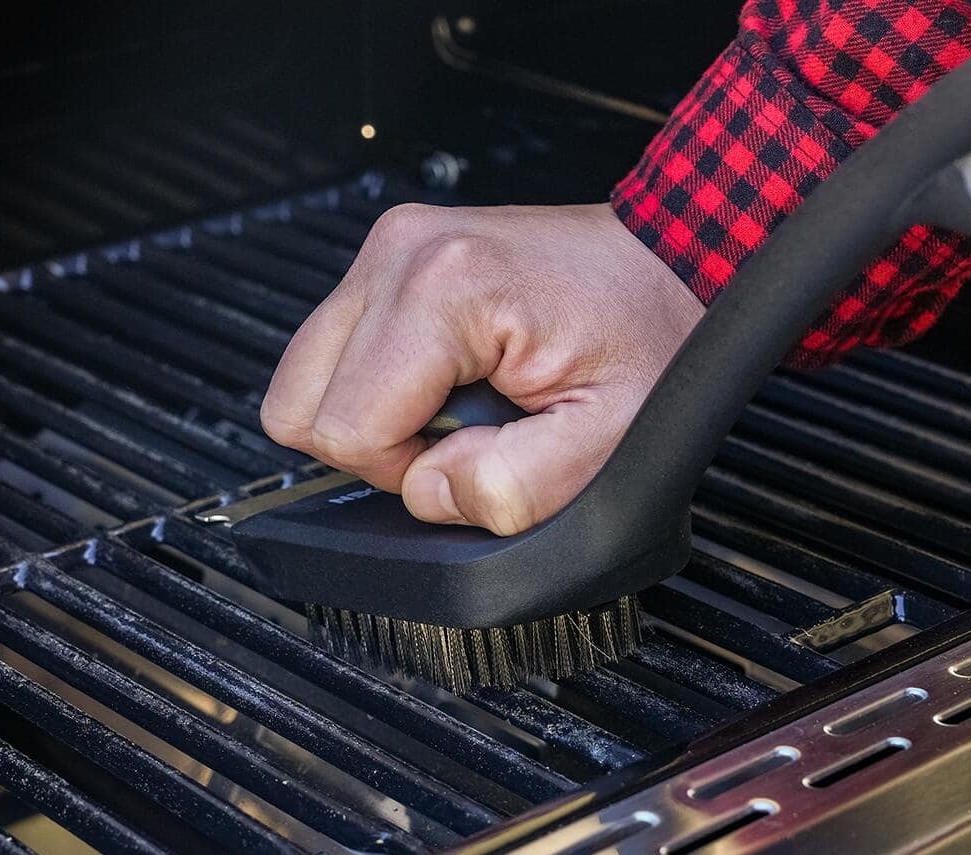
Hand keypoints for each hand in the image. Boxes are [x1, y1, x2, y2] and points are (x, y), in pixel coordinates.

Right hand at [260, 202, 701, 535]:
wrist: (672, 257)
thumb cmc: (650, 331)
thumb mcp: (613, 438)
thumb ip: (518, 488)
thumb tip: (431, 494)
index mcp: (445, 289)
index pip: (345, 429)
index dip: (404, 472)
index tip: (471, 450)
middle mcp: (400, 252)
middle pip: (299, 403)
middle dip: (374, 445)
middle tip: (459, 433)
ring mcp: (390, 245)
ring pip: (306, 376)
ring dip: (374, 411)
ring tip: (459, 401)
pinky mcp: (391, 252)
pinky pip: (336, 348)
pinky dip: (381, 380)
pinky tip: (451, 375)